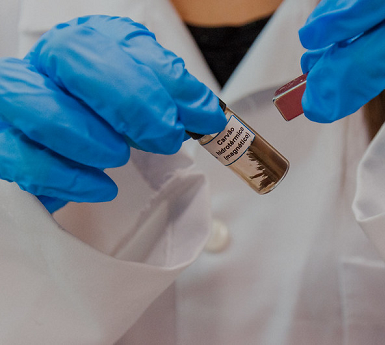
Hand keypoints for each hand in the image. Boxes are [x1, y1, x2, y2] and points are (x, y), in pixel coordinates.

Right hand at [0, 15, 225, 211]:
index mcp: (91, 43)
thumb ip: (176, 104)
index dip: (167, 80)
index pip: (124, 44)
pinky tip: (100, 187)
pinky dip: (65, 176)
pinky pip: (18, 156)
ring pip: (35, 102)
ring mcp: (19, 98)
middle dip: (128, 100)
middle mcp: (49, 62)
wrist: (69, 149)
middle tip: (165, 136)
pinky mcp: (4, 141)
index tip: (202, 116)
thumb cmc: (112, 119)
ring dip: (87, 135)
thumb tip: (208, 117)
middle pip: (72, 56)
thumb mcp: (150, 105)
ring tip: (119, 158)